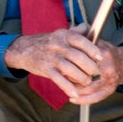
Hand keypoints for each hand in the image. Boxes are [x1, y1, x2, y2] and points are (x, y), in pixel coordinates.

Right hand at [5, 24, 122, 104]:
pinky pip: (59, 80)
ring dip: (81, 78)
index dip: (92, 50)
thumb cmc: (45, 43)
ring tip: (85, 82)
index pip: (81, 41)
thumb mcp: (59, 34)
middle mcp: (57, 45)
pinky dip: (68, 88)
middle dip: (90, 68)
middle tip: (94, 73)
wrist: (23, 49)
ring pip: (71, 70)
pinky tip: (74, 93)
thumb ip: (75, 32)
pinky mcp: (45, 69)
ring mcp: (51, 58)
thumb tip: (89, 27)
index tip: (99, 58)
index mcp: (63, 35)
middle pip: (79, 57)